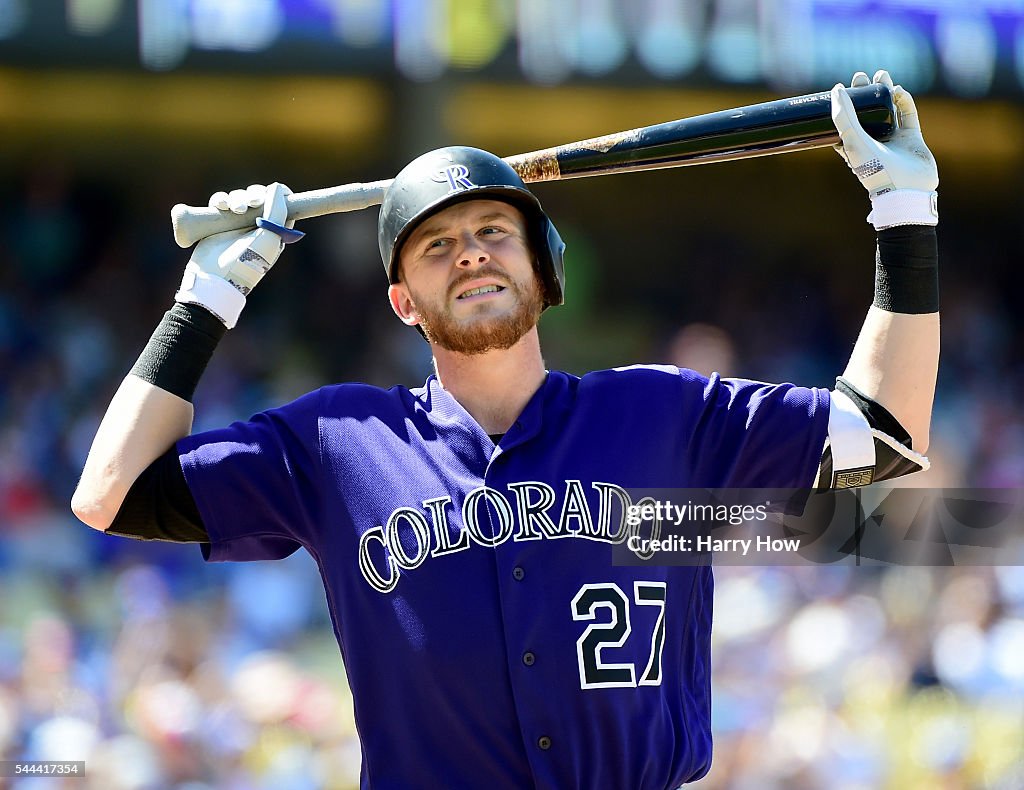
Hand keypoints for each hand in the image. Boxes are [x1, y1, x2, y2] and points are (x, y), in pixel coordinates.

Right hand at [175, 183, 303, 327]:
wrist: (216, 276)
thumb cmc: (248, 260)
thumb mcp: (271, 236)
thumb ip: (278, 210)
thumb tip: (277, 187)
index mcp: (276, 231)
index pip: (282, 205)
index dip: (277, 195)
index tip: (270, 194)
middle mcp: (257, 226)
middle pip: (259, 197)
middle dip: (254, 194)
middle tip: (252, 201)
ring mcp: (237, 224)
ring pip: (240, 197)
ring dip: (237, 197)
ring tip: (234, 209)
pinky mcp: (218, 222)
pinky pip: (221, 202)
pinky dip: (221, 200)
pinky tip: (221, 206)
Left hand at [831, 70, 938, 228]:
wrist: (905, 189)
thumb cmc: (873, 169)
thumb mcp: (852, 141)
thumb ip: (843, 117)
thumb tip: (836, 89)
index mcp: (854, 146)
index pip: (848, 120)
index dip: (847, 102)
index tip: (845, 85)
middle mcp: (873, 142)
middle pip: (868, 112)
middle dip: (866, 93)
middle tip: (863, 76)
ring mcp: (893, 140)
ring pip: (889, 110)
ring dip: (886, 92)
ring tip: (882, 75)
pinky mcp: (912, 138)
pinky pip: (908, 115)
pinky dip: (904, 101)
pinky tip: (899, 91)